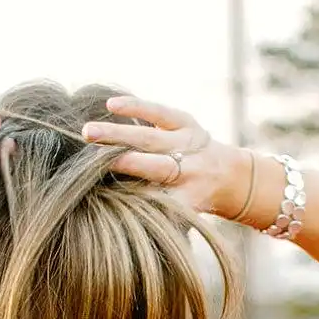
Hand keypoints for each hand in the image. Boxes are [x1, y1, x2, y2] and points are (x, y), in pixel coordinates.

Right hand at [81, 98, 248, 217]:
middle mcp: (190, 173)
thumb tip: (115, 214)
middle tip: (89, 162)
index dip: (137, 200)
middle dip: (123, 163)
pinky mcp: (187, 123)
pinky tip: (111, 104)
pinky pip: (159, 112)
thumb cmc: (191, 200)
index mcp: (188, 201)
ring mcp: (189, 145)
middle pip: (153, 167)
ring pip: (149, 139)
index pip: (159, 201)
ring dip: (117, 135)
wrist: (229, 177)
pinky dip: (136, 107)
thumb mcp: (182, 214)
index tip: (110, 200)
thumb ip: (155, 211)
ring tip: (89, 132)